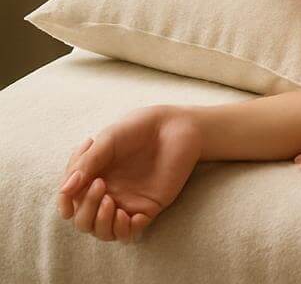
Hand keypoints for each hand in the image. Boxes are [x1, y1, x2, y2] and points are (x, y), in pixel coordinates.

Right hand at [57, 105, 202, 243]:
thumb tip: (65, 190)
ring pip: (102, 231)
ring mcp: (127, 202)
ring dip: (101, 223)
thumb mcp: (108, 140)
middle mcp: (106, 193)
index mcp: (91, 178)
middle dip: (86, 208)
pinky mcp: (148, 208)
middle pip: (82, 220)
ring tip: (111, 201)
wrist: (175, 126)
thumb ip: (87, 163)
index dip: (65, 200)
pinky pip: (129, 233)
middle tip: (101, 184)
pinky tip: (129, 215)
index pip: (68, 201)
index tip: (75, 183)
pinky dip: (124, 230)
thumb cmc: (139, 128)